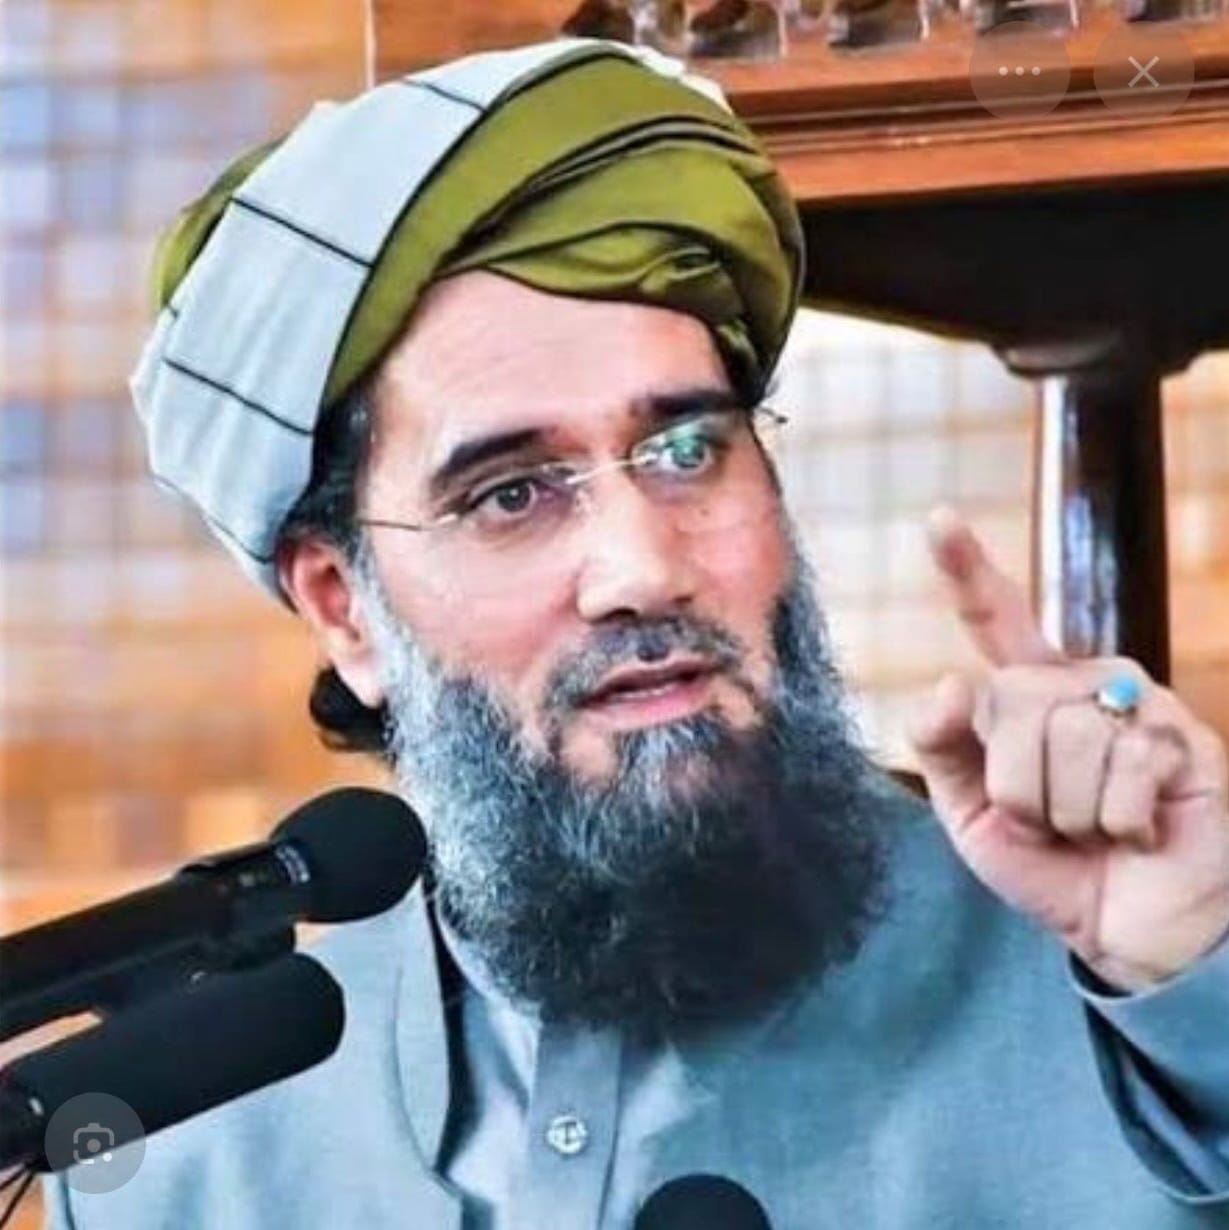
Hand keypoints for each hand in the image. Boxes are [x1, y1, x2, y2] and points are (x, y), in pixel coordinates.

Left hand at [908, 507, 1228, 990]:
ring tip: (1095, 829)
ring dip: (1067, 811)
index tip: (938, 519)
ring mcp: (1134, 703)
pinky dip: (1116, 824)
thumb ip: (943, 748)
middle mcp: (1080, 684)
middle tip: (1051, 822)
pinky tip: (1138, 832)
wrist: (1132, 929)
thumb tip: (950, 680)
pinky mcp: (1182, 740)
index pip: (994, 623)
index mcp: (1027, 694)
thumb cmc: (1053, 866)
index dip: (966, 571)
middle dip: (1016, 784)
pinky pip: (1118, 772)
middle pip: (1009, 700)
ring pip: (1061, 738)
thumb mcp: (971, 814)